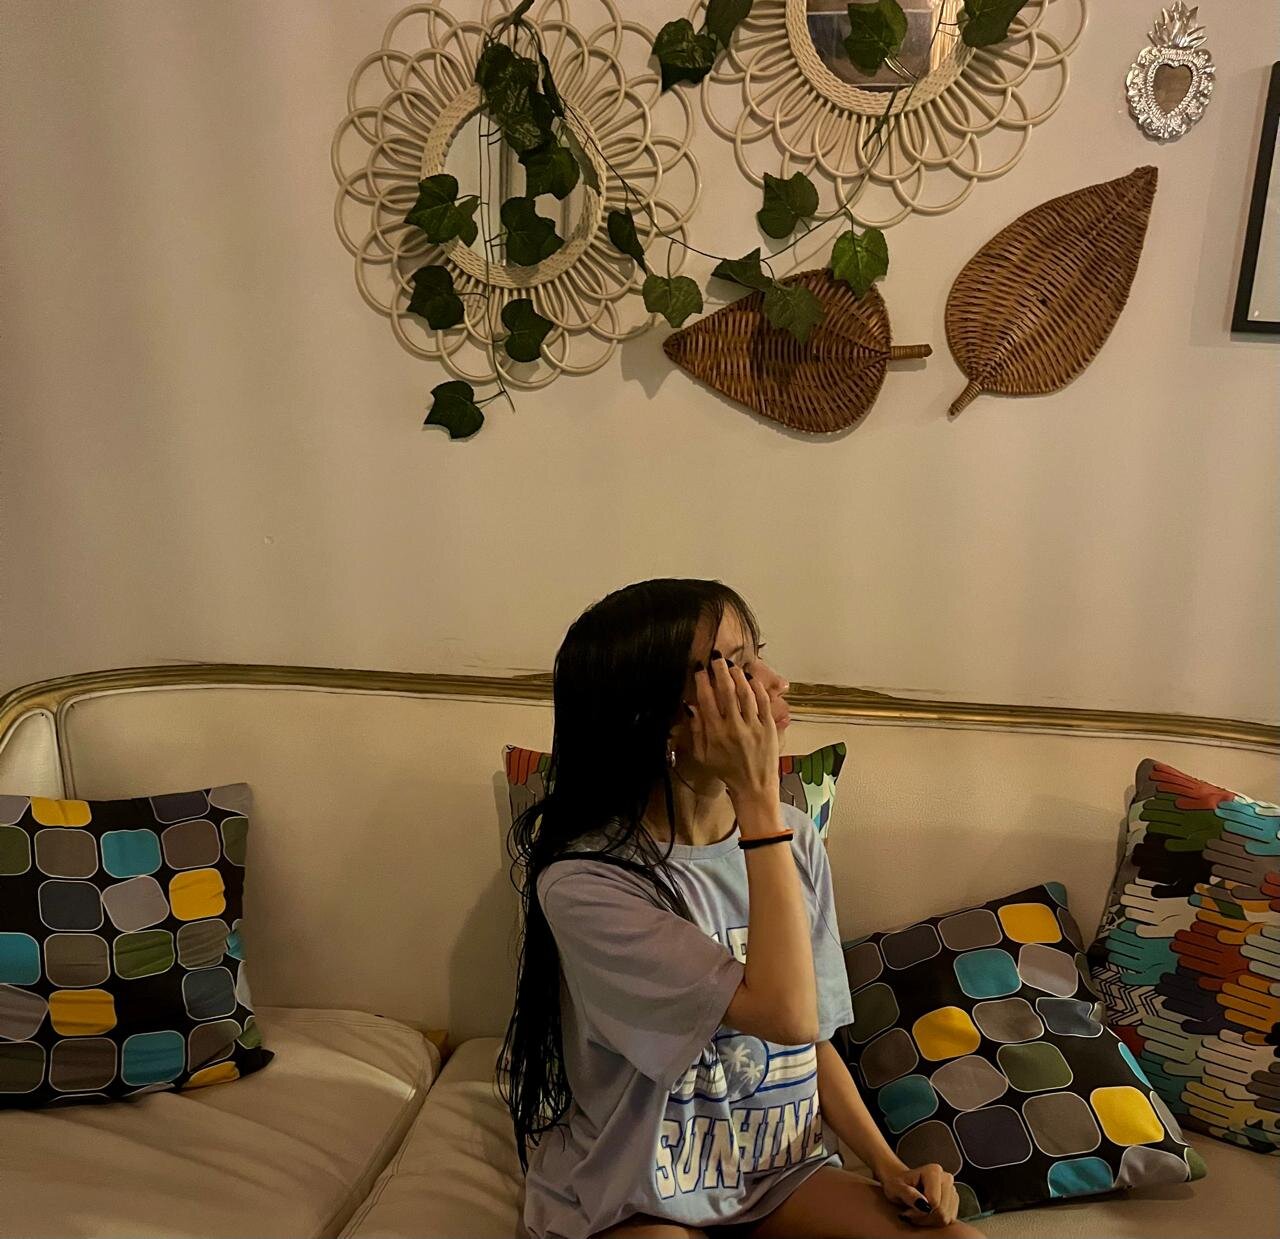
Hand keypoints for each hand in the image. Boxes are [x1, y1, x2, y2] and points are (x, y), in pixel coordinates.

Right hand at [688, 650, 778, 803]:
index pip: (707, 700)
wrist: (753, 786)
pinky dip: (757, 688)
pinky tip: (751, 679)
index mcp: (716, 733)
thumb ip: (696, 730)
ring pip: (745, 693)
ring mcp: (753, 726)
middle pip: (726, 691)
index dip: (702, 681)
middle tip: (716, 658)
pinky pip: (763, 703)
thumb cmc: (726, 770)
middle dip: (720, 671)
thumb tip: (689, 706)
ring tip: (732, 666)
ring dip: (738, 676)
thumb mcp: (703, 755)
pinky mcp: (769, 728)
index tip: (700, 670)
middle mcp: (734, 727)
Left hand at [879, 1162, 959, 1226]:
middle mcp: (946, 1178)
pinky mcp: (954, 1201)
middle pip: (942, 1212)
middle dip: (925, 1218)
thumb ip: (907, 1194)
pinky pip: (950, 1220)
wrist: (903, 1183)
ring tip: (916, 1213)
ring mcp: (952, 1189)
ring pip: (947, 1218)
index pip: (934, 1202)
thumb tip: (923, 1204)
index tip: (907, 1210)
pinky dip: (936, 1222)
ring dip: (930, 1221)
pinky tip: (925, 1214)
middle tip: (910, 1214)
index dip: (920, 1212)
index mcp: (933, 1171)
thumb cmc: (898, 1184)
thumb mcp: (896, 1188)